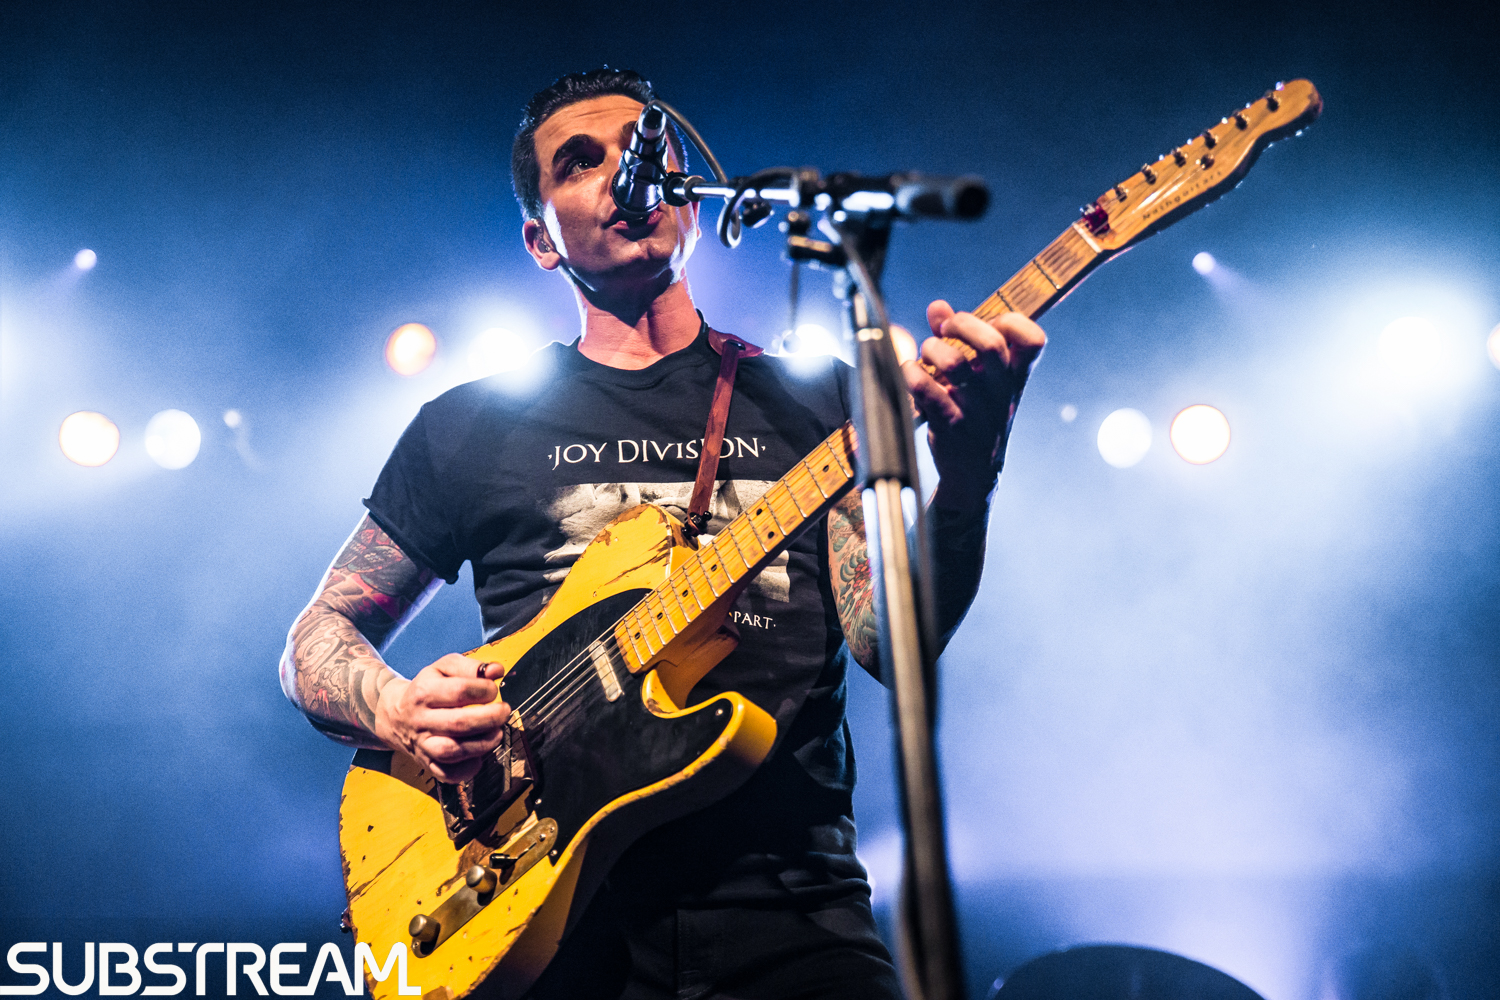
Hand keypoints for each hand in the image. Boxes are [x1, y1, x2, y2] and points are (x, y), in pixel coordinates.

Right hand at [373, 654, 511, 783]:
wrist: (396, 716)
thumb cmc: (428, 689)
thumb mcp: (443, 668)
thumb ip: (471, 667)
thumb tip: (497, 671)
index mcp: (423, 692)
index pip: (459, 691)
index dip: (484, 690)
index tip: (493, 690)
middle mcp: (420, 720)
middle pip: (458, 723)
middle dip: (490, 718)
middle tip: (504, 711)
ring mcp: (422, 745)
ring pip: (453, 752)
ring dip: (483, 744)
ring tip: (497, 732)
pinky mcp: (427, 764)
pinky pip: (449, 774)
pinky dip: (469, 768)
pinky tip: (480, 753)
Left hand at [903, 301, 1045, 508]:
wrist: (974, 473)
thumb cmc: (973, 413)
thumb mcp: (976, 377)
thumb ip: (956, 338)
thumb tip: (938, 306)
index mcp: (1015, 377)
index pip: (1033, 340)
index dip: (1011, 321)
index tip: (989, 322)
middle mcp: (1001, 393)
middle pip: (992, 345)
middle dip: (962, 325)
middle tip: (946, 330)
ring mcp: (977, 411)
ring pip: (955, 364)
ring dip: (932, 350)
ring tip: (926, 355)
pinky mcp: (951, 427)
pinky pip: (928, 391)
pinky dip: (912, 374)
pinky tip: (910, 372)